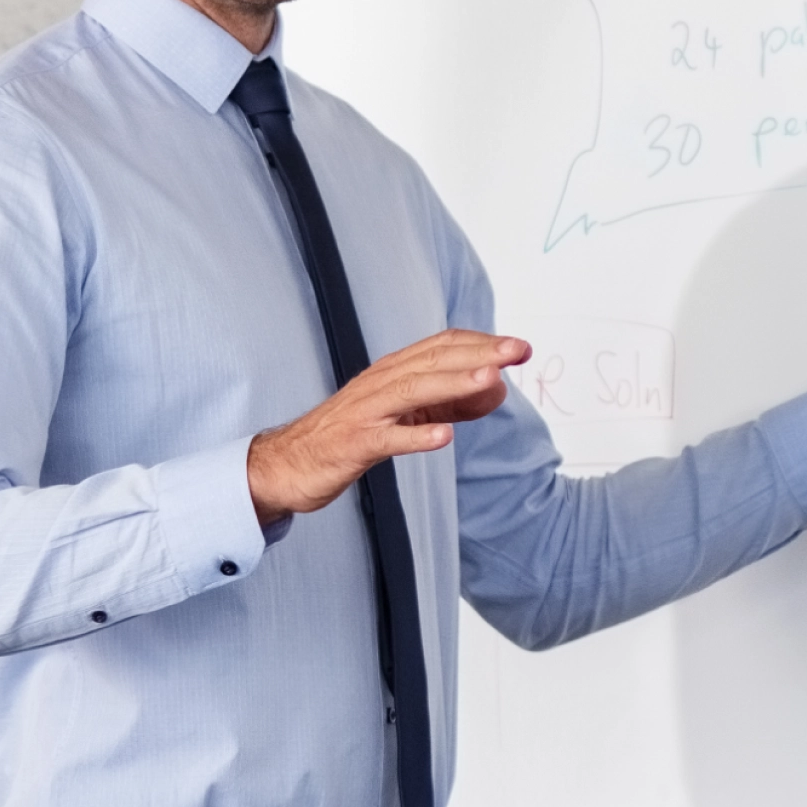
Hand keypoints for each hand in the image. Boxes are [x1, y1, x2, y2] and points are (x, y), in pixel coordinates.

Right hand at [252, 328, 527, 523]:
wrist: (287, 463)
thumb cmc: (348, 435)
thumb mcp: (404, 414)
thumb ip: (448, 402)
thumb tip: (496, 388)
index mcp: (392, 372)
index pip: (441, 347)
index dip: (481, 343)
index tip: (519, 347)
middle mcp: (379, 384)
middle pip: (433, 361)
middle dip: (479, 354)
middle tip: (519, 350)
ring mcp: (365, 413)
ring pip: (414, 391)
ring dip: (455, 384)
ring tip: (491, 378)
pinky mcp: (353, 445)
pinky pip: (386, 439)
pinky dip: (415, 436)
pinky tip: (443, 437)